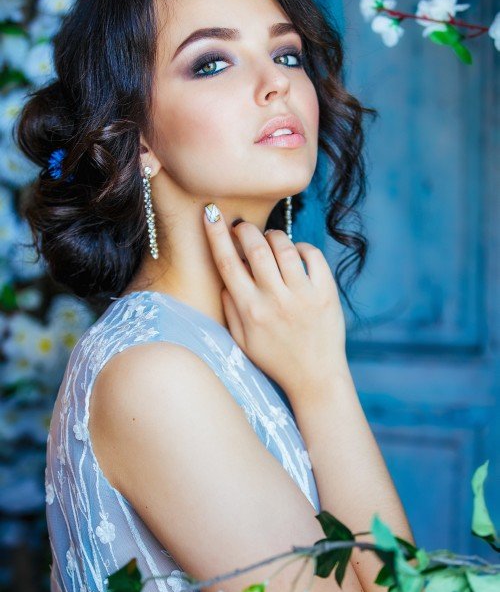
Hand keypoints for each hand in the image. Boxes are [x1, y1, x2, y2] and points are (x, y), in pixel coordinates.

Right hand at [203, 204, 348, 400]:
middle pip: (256, 248)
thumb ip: (230, 309)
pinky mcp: (326, 294)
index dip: (215, 234)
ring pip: (284, 247)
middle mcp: (275, 300)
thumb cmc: (275, 360)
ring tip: (270, 239)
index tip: (210, 213)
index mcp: (250, 310)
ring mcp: (303, 296)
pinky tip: (296, 253)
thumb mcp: (242, 341)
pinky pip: (313, 256)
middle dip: (245, 229)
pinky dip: (302, 247)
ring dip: (274, 236)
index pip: (228, 263)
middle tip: (242, 227)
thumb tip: (225, 280)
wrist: (315, 378)